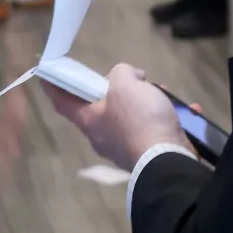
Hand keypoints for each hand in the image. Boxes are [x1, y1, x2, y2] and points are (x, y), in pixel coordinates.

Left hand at [42, 64, 190, 168]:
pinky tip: (186, 111)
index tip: (47, 74)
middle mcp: (102, 135)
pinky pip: (153, 127)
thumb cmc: (138, 120)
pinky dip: (167, 116)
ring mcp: (125, 146)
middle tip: (137, 79)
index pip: (62, 101)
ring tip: (165, 94)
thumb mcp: (125, 84)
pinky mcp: (146, 152)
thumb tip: (130, 79)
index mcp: (89, 120)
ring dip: (149, 100)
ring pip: (132, 114)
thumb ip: (121, 73)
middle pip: (103, 105)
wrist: (167, 159)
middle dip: (121, 88)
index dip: (53, 86)